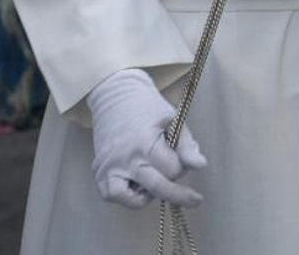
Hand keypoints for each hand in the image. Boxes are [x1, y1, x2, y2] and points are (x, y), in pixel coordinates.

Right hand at [87, 69, 206, 208]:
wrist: (115, 98)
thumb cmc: (148, 109)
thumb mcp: (173, 120)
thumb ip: (187, 146)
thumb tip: (200, 166)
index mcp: (145, 143)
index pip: (173, 170)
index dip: (182, 166)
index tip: (182, 158)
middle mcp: (125, 159)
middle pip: (158, 188)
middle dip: (179, 194)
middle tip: (195, 199)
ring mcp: (108, 168)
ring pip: (135, 200)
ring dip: (150, 194)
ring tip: (155, 177)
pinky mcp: (98, 173)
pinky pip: (114, 196)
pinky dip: (128, 196)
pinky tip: (137, 182)